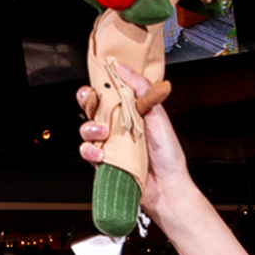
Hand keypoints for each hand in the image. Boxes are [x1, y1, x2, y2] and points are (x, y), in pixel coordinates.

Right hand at [77, 62, 192, 216]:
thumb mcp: (158, 114)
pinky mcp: (104, 162)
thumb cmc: (167, 154)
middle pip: (92, 107)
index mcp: (130, 111)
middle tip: (91, 99)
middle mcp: (117, 126)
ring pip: (86, 129)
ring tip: (103, 132)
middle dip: (86, 99)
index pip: (109, 92)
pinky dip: (89, 150)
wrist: (168, 187)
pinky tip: (100, 152)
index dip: (100, 84)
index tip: (98, 79)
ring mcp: (110, 144)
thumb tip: (123, 68)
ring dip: (89, 127)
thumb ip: (141, 89)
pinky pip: (87, 152)